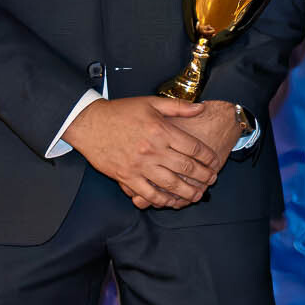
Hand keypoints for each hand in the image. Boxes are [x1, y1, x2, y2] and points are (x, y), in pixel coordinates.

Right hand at [63, 97, 221, 209]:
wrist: (89, 123)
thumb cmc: (121, 112)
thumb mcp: (151, 102)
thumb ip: (178, 107)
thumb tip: (202, 108)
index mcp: (161, 131)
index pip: (193, 147)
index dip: (207, 156)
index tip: (214, 161)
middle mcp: (153, 150)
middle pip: (186, 167)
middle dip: (203, 176)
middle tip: (212, 180)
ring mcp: (139, 165)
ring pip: (170, 184)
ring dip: (187, 192)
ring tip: (198, 195)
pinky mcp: (126, 177)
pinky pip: (147, 193)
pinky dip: (162, 200)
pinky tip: (171, 202)